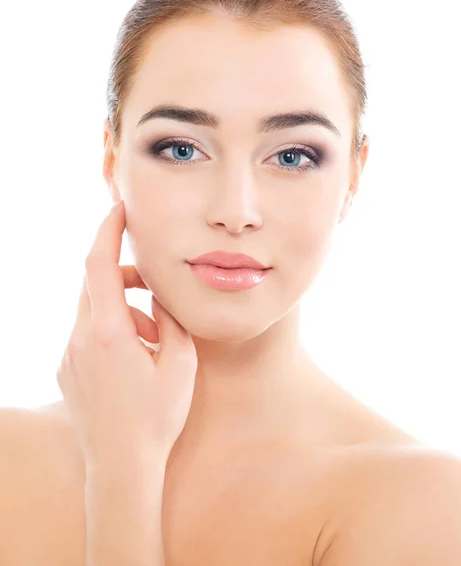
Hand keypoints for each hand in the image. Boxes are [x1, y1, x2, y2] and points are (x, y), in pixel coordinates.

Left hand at [56, 200, 197, 470]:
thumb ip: (170, 318)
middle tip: (156, 289)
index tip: (119, 210)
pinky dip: (112, 331)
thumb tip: (159, 294)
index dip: (108, 232)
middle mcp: (80, 339)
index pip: (99, 265)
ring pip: (94, 312)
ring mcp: (69, 356)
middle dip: (126, 278)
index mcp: (108, 332)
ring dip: (124, 311)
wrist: (121, 465)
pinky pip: (87, 334)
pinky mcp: (67, 371)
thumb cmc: (156, 415)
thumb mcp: (179, 361)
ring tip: (154, 339)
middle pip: (97, 286)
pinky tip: (135, 358)